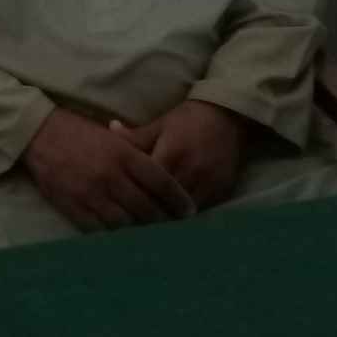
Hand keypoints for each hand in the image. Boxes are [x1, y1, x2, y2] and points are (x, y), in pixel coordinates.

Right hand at [22, 107, 195, 232]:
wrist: (40, 134)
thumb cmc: (80, 133)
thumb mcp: (113, 137)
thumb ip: (136, 157)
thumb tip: (163, 179)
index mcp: (124, 154)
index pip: (161, 182)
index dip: (179, 200)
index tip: (189, 211)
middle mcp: (111, 176)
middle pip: (147, 208)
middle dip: (164, 221)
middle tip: (173, 228)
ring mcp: (92, 195)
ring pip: (126, 224)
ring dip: (140, 232)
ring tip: (151, 236)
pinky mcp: (75, 208)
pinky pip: (101, 231)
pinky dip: (114, 236)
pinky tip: (123, 238)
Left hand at [110, 100, 249, 210]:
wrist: (227, 116)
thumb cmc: (188, 119)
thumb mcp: (160, 124)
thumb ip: (136, 136)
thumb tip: (110, 130)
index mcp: (171, 154)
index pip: (147, 186)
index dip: (134, 196)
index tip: (122, 203)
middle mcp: (190, 172)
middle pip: (163, 203)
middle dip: (148, 212)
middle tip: (133, 217)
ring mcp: (207, 183)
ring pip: (181, 212)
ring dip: (167, 216)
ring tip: (152, 220)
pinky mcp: (220, 191)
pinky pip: (199, 211)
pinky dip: (185, 214)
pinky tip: (174, 214)